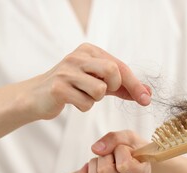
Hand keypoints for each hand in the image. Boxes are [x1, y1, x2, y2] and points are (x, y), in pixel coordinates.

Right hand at [27, 43, 150, 119]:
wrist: (38, 96)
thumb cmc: (74, 87)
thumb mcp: (100, 83)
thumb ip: (124, 87)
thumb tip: (148, 94)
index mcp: (89, 50)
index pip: (120, 66)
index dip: (135, 84)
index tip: (146, 99)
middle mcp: (78, 56)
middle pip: (113, 71)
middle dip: (113, 87)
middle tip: (103, 91)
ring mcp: (66, 71)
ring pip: (100, 90)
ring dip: (95, 99)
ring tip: (83, 95)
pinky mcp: (58, 87)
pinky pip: (86, 103)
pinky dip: (84, 106)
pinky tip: (73, 101)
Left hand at [74, 131, 150, 172]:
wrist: (136, 156)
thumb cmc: (134, 146)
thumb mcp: (129, 136)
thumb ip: (114, 138)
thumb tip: (95, 149)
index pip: (124, 165)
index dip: (120, 151)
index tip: (127, 148)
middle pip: (104, 171)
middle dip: (105, 155)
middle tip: (113, 153)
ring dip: (95, 163)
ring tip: (106, 159)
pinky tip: (89, 166)